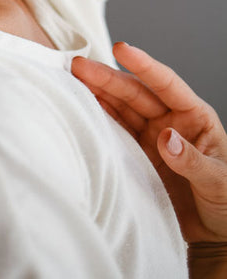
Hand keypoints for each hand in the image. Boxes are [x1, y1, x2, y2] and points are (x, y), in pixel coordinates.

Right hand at [71, 42, 226, 242]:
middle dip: (107, 77)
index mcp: (195, 117)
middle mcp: (171, 121)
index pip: (166, 83)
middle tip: (79, 65)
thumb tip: (166, 137)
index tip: (121, 49)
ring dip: (98, 92)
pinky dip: (99, 117)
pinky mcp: (139, 155)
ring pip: (121, 107)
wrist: (215, 235)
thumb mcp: (220, 183)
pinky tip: (83, 106)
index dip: (143, 65)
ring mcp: (152, 137)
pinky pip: (116, 130)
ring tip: (72, 78)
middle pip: (135, 93)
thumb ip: (193, 161)